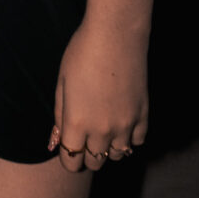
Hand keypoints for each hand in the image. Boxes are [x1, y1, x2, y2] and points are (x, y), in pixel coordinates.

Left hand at [50, 20, 149, 171]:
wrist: (116, 34)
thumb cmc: (81, 53)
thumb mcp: (61, 83)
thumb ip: (59, 116)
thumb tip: (55, 142)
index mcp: (77, 123)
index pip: (71, 161)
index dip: (68, 158)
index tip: (68, 147)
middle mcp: (102, 130)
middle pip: (94, 162)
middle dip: (86, 155)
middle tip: (85, 138)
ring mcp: (125, 124)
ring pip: (117, 155)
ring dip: (108, 148)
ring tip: (104, 130)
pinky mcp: (143, 115)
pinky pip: (137, 141)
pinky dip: (130, 138)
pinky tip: (122, 122)